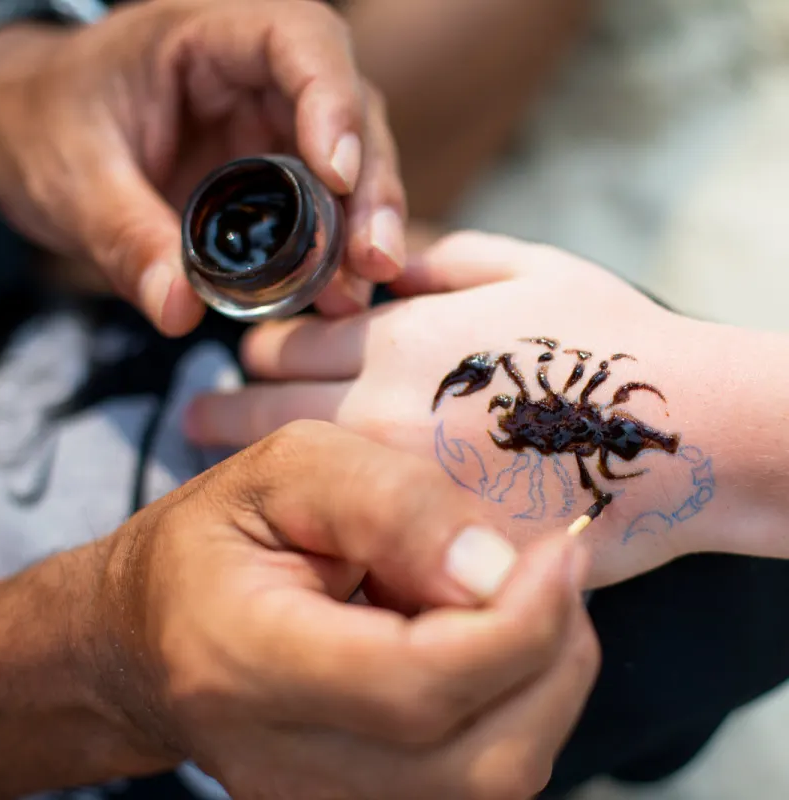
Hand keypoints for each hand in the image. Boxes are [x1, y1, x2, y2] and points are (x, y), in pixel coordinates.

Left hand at [0, 0, 404, 335]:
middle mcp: (254, 78)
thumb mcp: (73, 180)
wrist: (35, 137)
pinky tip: (337, 296)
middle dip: (370, 187)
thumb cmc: (46, 127)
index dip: (332, 100)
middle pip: (349, 110)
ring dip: (363, 228)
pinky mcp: (274, 175)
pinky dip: (336, 252)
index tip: (337, 176)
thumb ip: (125, 239)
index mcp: (204, 40)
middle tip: (372, 259)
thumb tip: (180, 310)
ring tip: (353, 293)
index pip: (297, 40)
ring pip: (352, 162)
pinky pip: (323, 207)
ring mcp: (271, 128)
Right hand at [94, 421, 596, 799]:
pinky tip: (488, 642)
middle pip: (480, 764)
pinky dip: (515, 706)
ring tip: (516, 597)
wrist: (146, 637)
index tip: (562, 551)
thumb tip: (494, 569)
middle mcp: (284, 766)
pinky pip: (478, 779)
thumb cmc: (217, 537)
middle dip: (553, 656)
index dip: (518, 624)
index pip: (415, 690)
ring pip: (494, 782)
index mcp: (246, 662)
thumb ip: (388, 504)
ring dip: (543, 680)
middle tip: (554, 568)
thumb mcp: (289, 469)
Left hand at [185, 231, 721, 586]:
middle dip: (223, 406)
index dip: (259, 347)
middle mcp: (379, 409)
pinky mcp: (425, 546)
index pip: (279, 342)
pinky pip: (341, 535)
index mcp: (396, 340)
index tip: (249, 357)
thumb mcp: (526, 268)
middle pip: (257, 407)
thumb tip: (388, 259)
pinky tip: (307, 517)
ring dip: (248, 459)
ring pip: (281, 471)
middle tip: (198, 416)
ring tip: (226, 461)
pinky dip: (314, 519)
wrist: (678, 437)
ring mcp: (396, 486)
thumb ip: (441, 256)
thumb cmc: (610, 344)